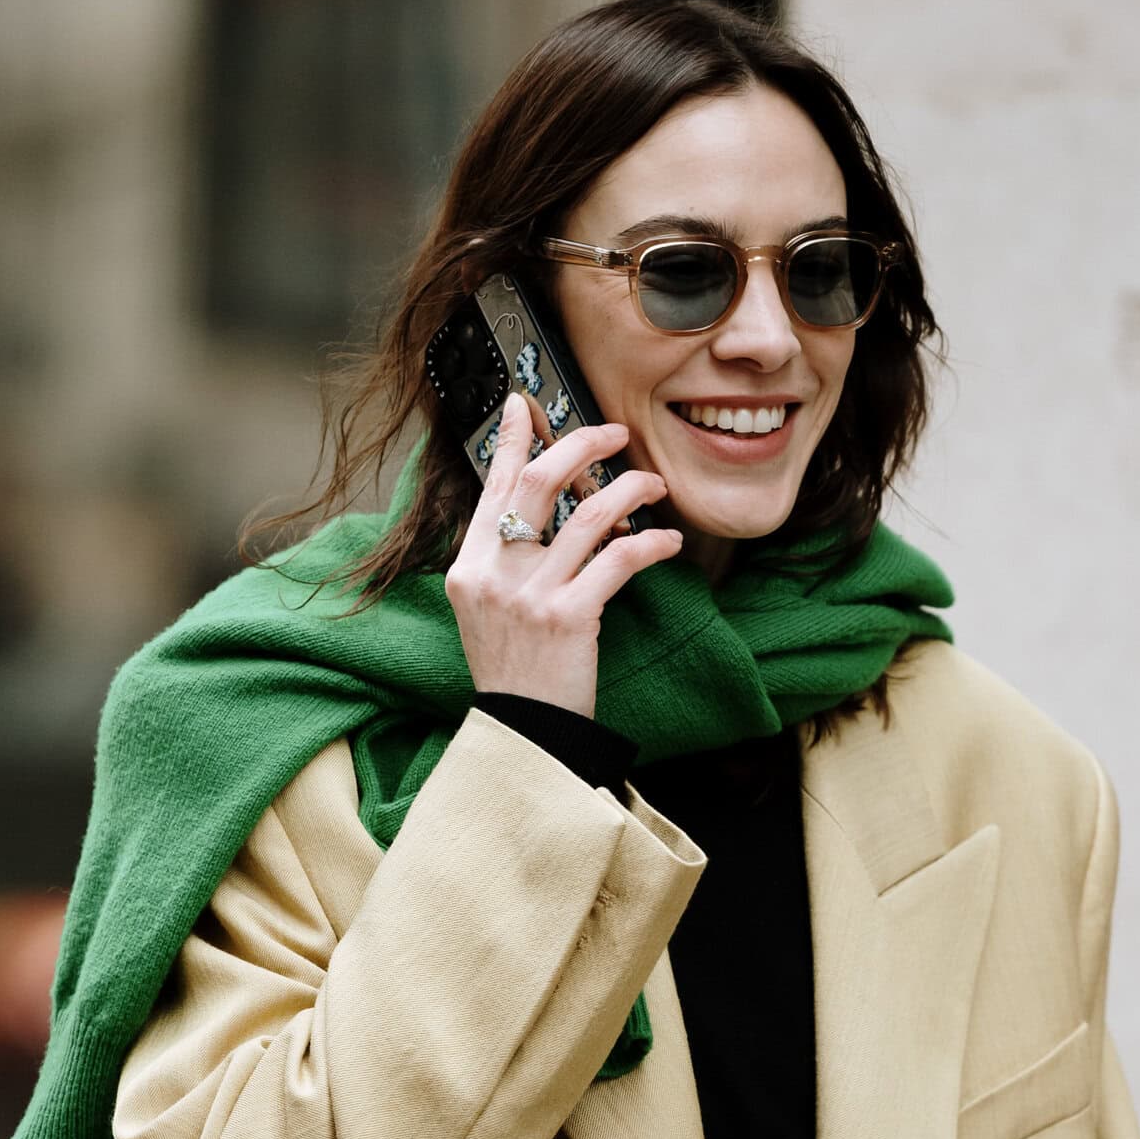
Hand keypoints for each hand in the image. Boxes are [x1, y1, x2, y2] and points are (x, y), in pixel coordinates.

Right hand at [444, 390, 682, 718]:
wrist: (523, 734)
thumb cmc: (515, 675)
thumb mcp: (488, 613)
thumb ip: (503, 564)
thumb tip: (536, 515)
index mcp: (471, 567)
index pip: (493, 487)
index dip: (512, 439)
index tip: (525, 404)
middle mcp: (494, 574)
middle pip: (538, 481)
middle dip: (583, 445)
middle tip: (616, 435)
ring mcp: (529, 594)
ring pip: (588, 513)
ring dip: (631, 490)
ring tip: (655, 487)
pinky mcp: (568, 617)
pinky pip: (619, 558)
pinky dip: (652, 544)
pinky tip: (669, 542)